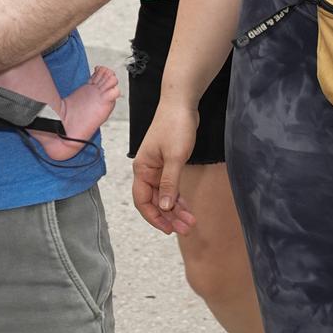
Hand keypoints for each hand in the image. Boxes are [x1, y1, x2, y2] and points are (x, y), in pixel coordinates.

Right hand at [131, 99, 200, 234]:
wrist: (181, 103)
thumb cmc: (175, 125)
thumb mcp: (174, 157)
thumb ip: (170, 183)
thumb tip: (165, 207)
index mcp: (142, 169)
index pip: (142, 201)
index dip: (154, 217)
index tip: (169, 229)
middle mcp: (147, 171)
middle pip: (154, 201)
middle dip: (168, 217)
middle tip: (186, 228)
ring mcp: (157, 168)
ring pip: (163, 195)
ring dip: (175, 209)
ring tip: (190, 221)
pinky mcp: (167, 163)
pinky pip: (170, 186)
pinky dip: (178, 197)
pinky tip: (187, 207)